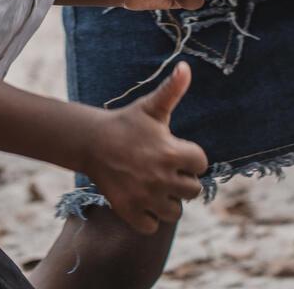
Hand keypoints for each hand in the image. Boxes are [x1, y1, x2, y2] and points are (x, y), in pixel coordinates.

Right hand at [84, 62, 207, 233]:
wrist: (91, 142)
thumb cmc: (126, 123)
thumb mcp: (151, 106)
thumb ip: (172, 90)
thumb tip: (186, 66)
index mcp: (171, 152)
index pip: (202, 164)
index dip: (193, 158)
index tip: (178, 152)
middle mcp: (161, 178)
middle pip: (193, 191)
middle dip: (184, 181)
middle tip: (168, 171)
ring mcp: (145, 197)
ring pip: (176, 212)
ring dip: (171, 202)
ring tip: (159, 188)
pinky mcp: (129, 211)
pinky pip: (152, 226)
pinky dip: (151, 218)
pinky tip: (145, 202)